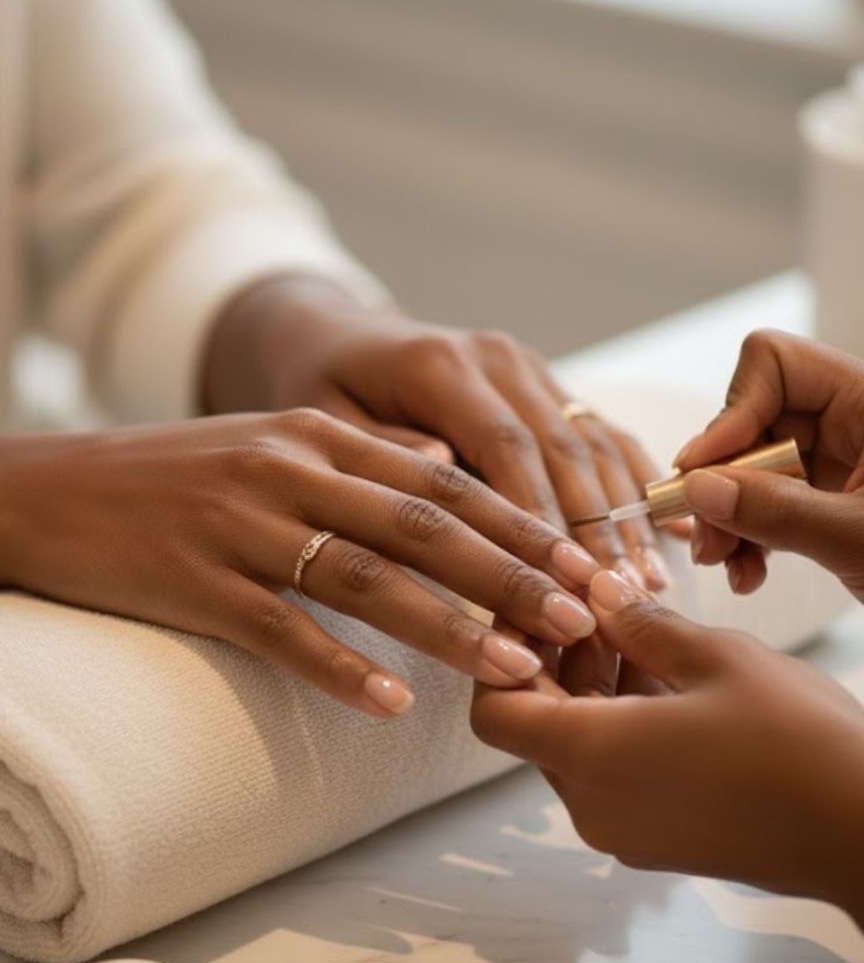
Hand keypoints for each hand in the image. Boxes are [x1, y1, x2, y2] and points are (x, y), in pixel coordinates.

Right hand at [0, 411, 605, 715]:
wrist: (44, 492)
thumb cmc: (168, 476)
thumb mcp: (268, 443)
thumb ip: (359, 455)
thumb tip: (445, 467)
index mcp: (317, 433)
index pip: (441, 478)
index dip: (518, 523)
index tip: (581, 566)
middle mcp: (289, 466)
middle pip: (422, 524)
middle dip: (508, 573)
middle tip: (578, 620)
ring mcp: (239, 520)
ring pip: (365, 575)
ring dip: (447, 625)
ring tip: (514, 669)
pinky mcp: (194, 578)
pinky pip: (281, 627)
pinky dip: (340, 665)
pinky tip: (391, 702)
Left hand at [204, 275, 671, 591]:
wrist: (335, 337)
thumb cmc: (321, 387)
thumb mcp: (324, 417)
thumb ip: (381, 450)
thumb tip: (448, 480)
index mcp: (440, 364)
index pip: (506, 450)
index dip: (543, 521)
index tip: (568, 588)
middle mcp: (495, 358)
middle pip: (561, 450)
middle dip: (594, 531)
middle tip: (617, 602)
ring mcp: (526, 366)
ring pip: (590, 444)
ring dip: (621, 515)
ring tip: (643, 586)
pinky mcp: (542, 382)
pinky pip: (598, 432)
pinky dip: (631, 483)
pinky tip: (663, 532)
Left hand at [471, 570, 863, 921]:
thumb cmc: (797, 743)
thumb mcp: (715, 658)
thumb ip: (640, 623)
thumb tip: (598, 591)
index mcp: (591, 755)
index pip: (493, 710)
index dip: (499, 653)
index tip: (533, 607)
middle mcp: (592, 801)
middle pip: (534, 719)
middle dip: (552, 653)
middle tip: (586, 598)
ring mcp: (624, 825)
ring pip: (575, 739)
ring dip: (589, 680)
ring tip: (628, 621)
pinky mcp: (657, 834)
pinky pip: (611, 766)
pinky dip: (617, 716)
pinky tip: (656, 666)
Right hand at [672, 331, 863, 598]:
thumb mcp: (863, 540)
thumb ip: (778, 511)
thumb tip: (699, 487)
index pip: (776, 365)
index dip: (732, 411)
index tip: (703, 469)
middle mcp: (851, 422)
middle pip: (751, 423)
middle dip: (719, 482)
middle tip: (702, 534)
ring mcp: (838, 463)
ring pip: (749, 469)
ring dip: (725, 517)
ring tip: (724, 563)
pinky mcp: (829, 503)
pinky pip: (765, 503)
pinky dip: (747, 536)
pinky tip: (748, 572)